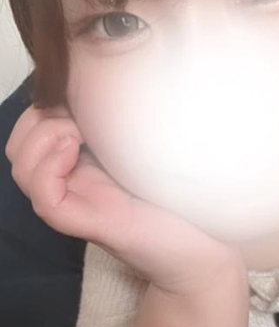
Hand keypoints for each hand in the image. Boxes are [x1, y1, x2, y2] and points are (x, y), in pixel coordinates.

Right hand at [6, 105, 245, 294]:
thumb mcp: (153, 142)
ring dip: (42, 138)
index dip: (43, 104)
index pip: (34, 128)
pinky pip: (45, 198)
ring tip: (77, 132)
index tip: (78, 91)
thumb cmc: (187, 195)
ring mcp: (79, 201)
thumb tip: (107, 78)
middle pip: (20, 148)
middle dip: (36, 118)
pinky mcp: (89, 223)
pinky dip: (48, 167)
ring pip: (24, 169)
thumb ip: (126, 118)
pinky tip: (74, 151)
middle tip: (78, 115)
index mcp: (85, 159)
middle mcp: (76, 180)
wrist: (210, 248)